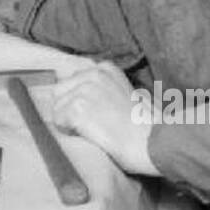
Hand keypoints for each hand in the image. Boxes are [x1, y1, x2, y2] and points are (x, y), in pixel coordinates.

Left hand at [52, 61, 158, 176]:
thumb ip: (101, 89)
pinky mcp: (77, 108)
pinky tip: (90, 134)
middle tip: (91, 124)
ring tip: (94, 130)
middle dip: (68, 108)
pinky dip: (68, 131)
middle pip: (59, 91)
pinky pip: (58, 121)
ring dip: (68, 122)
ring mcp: (84, 89)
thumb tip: (72, 92)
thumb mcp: (122, 93)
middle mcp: (93, 73)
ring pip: (57, 107)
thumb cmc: (142, 126)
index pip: (71, 79)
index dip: (76, 99)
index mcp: (105, 68)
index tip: (93, 112)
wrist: (153, 141)